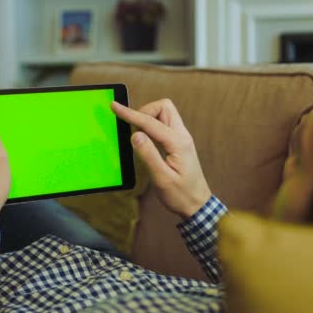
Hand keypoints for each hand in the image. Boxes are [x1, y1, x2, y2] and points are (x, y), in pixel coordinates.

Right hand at [111, 99, 211, 218]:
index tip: (115, 107)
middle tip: (132, 128)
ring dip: (149, 118)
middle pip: (164, 107)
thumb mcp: (162, 178)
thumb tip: (135, 135)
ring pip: (165, 113)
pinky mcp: (179, 143)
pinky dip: (152, 126)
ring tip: (137, 134)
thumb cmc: (181, 195)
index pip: (151, 122)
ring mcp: (182, 138)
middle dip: (145, 111)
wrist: (197, 205)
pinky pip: (165, 124)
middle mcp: (182, 136)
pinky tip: (144, 138)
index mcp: (178, 143)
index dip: (131, 114)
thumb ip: (148, 155)